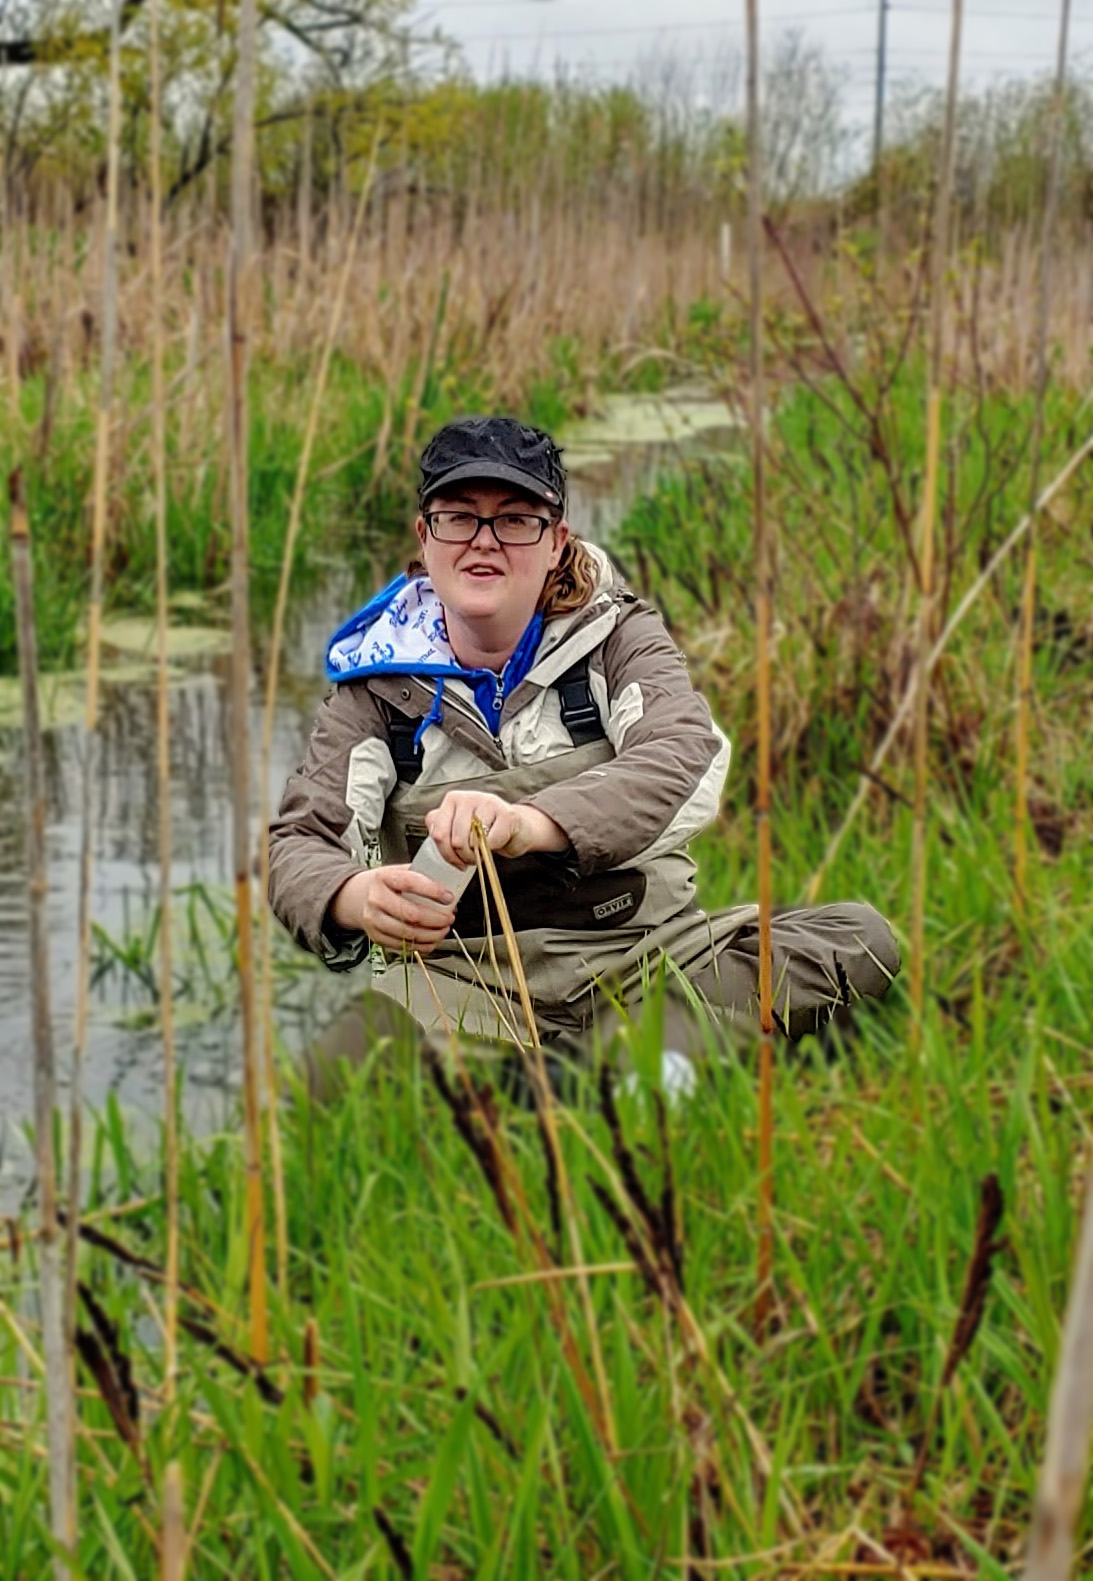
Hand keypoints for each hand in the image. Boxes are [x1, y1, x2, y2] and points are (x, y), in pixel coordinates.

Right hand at [329, 866, 455, 953]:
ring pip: (408, 933)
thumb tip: (449, 889)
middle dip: (436, 919)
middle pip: (411, 914)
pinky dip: (422, 945)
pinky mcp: (376, 936)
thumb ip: (422, 876)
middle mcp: (376, 899)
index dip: (433, 891)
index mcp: (384, 877)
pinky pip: (402, 945)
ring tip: (443, 930)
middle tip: (449, 918)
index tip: (449, 897)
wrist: (359, 896)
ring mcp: (374, 919)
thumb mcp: (399, 871)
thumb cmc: (386, 884)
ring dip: (432, 934)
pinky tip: (432, 940)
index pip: (411, 883)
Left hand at [425, 791, 565, 868]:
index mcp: (452, 800)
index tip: (455, 860)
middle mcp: (468, 797)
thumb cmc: (485, 831)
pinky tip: (497, 844)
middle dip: (463, 857)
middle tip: (471, 860)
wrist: (517, 829)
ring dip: (477, 856)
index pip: (438, 833)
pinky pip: (492, 842)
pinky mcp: (507, 814)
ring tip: (482, 853)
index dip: (446, 854)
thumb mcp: (458, 828)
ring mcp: (488, 802)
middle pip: (455, 840)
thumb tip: (434, 834)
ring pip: (472, 841)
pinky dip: (494, 849)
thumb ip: (441, 828)